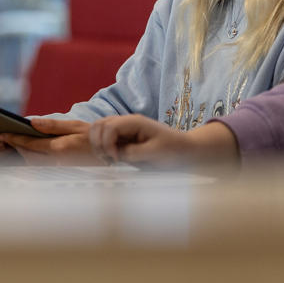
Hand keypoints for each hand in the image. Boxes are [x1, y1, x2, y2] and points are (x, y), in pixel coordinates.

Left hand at [0, 118, 95, 164]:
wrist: (111, 151)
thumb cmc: (92, 136)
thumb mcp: (74, 125)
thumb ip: (52, 125)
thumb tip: (32, 122)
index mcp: (60, 147)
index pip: (32, 144)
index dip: (16, 140)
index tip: (4, 135)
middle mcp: (58, 161)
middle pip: (29, 157)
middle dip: (16, 148)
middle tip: (5, 140)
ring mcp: (59, 169)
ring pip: (34, 165)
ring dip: (22, 155)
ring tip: (14, 145)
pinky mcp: (61, 173)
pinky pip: (41, 168)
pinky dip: (32, 160)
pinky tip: (29, 153)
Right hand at [88, 115, 239, 167]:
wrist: (184, 150)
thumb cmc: (173, 150)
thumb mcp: (155, 153)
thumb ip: (134, 153)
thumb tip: (116, 155)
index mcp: (135, 122)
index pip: (110, 126)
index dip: (107, 144)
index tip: (115, 160)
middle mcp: (127, 123)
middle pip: (100, 124)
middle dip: (99, 143)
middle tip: (109, 160)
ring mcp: (125, 130)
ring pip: (99, 130)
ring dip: (99, 145)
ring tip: (109, 160)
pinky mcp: (124, 139)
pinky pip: (106, 139)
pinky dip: (103, 148)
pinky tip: (112, 160)